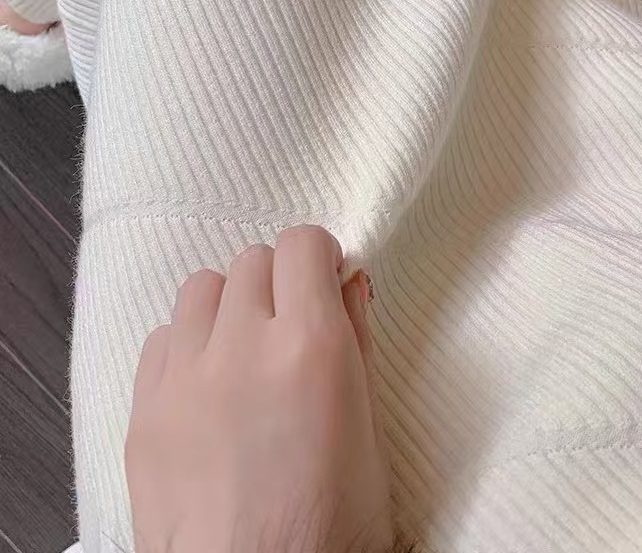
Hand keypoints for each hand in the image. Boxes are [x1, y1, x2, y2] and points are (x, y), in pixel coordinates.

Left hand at [125, 224, 391, 552]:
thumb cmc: (329, 530)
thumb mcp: (369, 434)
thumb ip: (358, 342)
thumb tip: (349, 281)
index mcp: (311, 349)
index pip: (303, 244)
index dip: (318, 256)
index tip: (323, 279)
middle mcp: (243, 348)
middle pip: (253, 260)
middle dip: (279, 282)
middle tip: (290, 325)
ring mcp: (185, 378)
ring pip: (203, 287)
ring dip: (230, 305)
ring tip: (244, 352)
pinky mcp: (144, 410)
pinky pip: (163, 337)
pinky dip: (189, 345)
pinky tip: (208, 385)